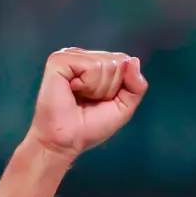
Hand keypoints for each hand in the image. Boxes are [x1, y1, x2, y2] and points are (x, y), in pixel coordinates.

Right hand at [27, 48, 147, 158]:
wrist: (68, 140)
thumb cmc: (92, 125)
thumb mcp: (124, 106)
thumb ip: (136, 85)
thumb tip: (134, 60)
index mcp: (97, 63)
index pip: (125, 61)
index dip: (121, 85)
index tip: (103, 100)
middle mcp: (84, 56)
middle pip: (118, 61)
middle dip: (110, 87)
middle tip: (90, 100)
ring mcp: (70, 56)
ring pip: (106, 63)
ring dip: (99, 88)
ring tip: (81, 97)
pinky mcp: (59, 60)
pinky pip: (91, 65)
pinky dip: (88, 84)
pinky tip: (73, 91)